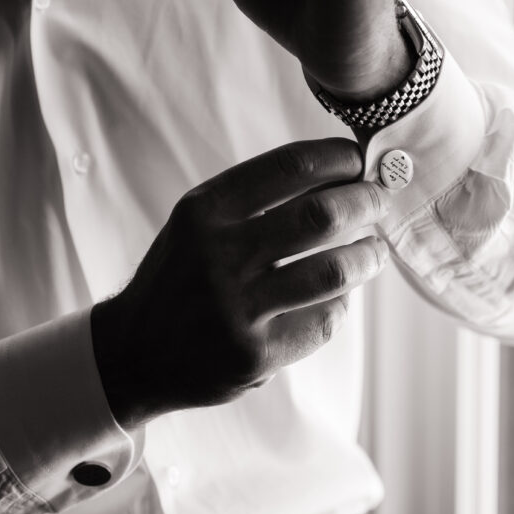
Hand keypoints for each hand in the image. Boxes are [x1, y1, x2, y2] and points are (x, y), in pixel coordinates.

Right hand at [92, 139, 391, 429]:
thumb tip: (341, 174)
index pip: (290, 167)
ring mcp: (237, 309)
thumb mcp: (198, 223)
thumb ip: (257, 199)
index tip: (359, 160)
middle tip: (379, 201)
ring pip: (334, 270)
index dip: (338, 158)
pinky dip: (340, 304)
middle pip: (321, 215)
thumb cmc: (181, 277)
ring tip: (375, 250)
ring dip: (368, 255)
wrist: (134, 352)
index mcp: (205, 211)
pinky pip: (323, 319)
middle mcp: (219, 255)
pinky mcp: (256, 355)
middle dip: (365, 202)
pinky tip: (338, 297)